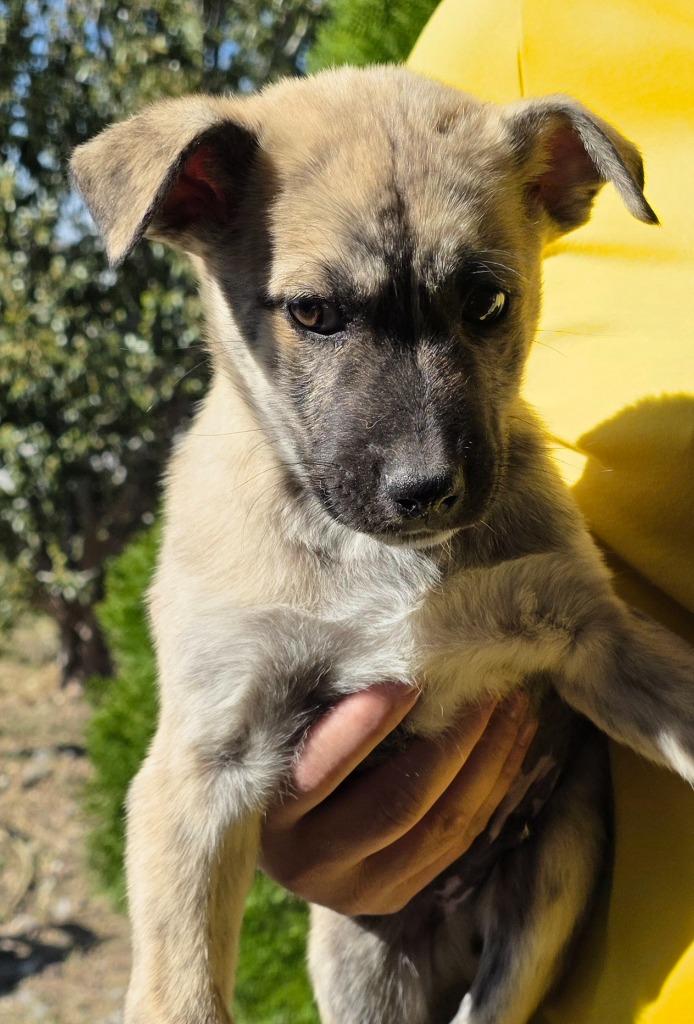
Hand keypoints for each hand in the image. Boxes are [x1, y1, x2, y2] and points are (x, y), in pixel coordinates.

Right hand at [260, 685, 536, 915]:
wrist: (279, 827)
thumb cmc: (280, 749)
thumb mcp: (279, 729)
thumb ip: (315, 702)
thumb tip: (379, 649)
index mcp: (269, 819)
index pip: (320, 771)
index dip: (365, 726)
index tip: (407, 679)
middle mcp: (311, 865)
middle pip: (396, 803)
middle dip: (452, 739)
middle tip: (484, 684)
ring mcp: (359, 890)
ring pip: (443, 825)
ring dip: (489, 760)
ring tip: (513, 703)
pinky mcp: (397, 894)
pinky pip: (461, 839)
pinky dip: (494, 785)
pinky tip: (514, 739)